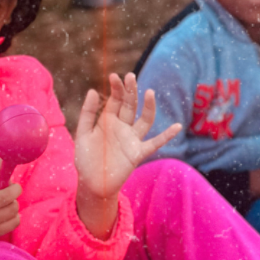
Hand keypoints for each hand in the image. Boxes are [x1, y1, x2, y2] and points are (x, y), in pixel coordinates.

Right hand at [0, 161, 19, 258]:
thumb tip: (6, 165)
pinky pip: (15, 221)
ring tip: (2, 203)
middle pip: (10, 196)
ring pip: (14, 208)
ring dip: (13, 202)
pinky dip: (13, 215)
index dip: (7, 174)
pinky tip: (4, 213)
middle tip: (6, 190)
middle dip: (13, 190)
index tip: (7, 176)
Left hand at [74, 73, 182, 238]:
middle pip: (130, 106)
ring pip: (144, 120)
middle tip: (131, 76)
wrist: (91, 183)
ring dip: (147, 107)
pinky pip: (155, 143)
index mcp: (108, 121)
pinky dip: (166, 136)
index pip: (115, 100)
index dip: (116, 89)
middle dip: (130, 91)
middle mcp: (122, 127)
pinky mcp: (137, 153)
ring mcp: (132, 139)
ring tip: (149, 92)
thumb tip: (94, 90)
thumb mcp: (82, 134)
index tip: (115, 76)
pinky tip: (177, 127)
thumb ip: (87, 113)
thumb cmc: (86, 159)